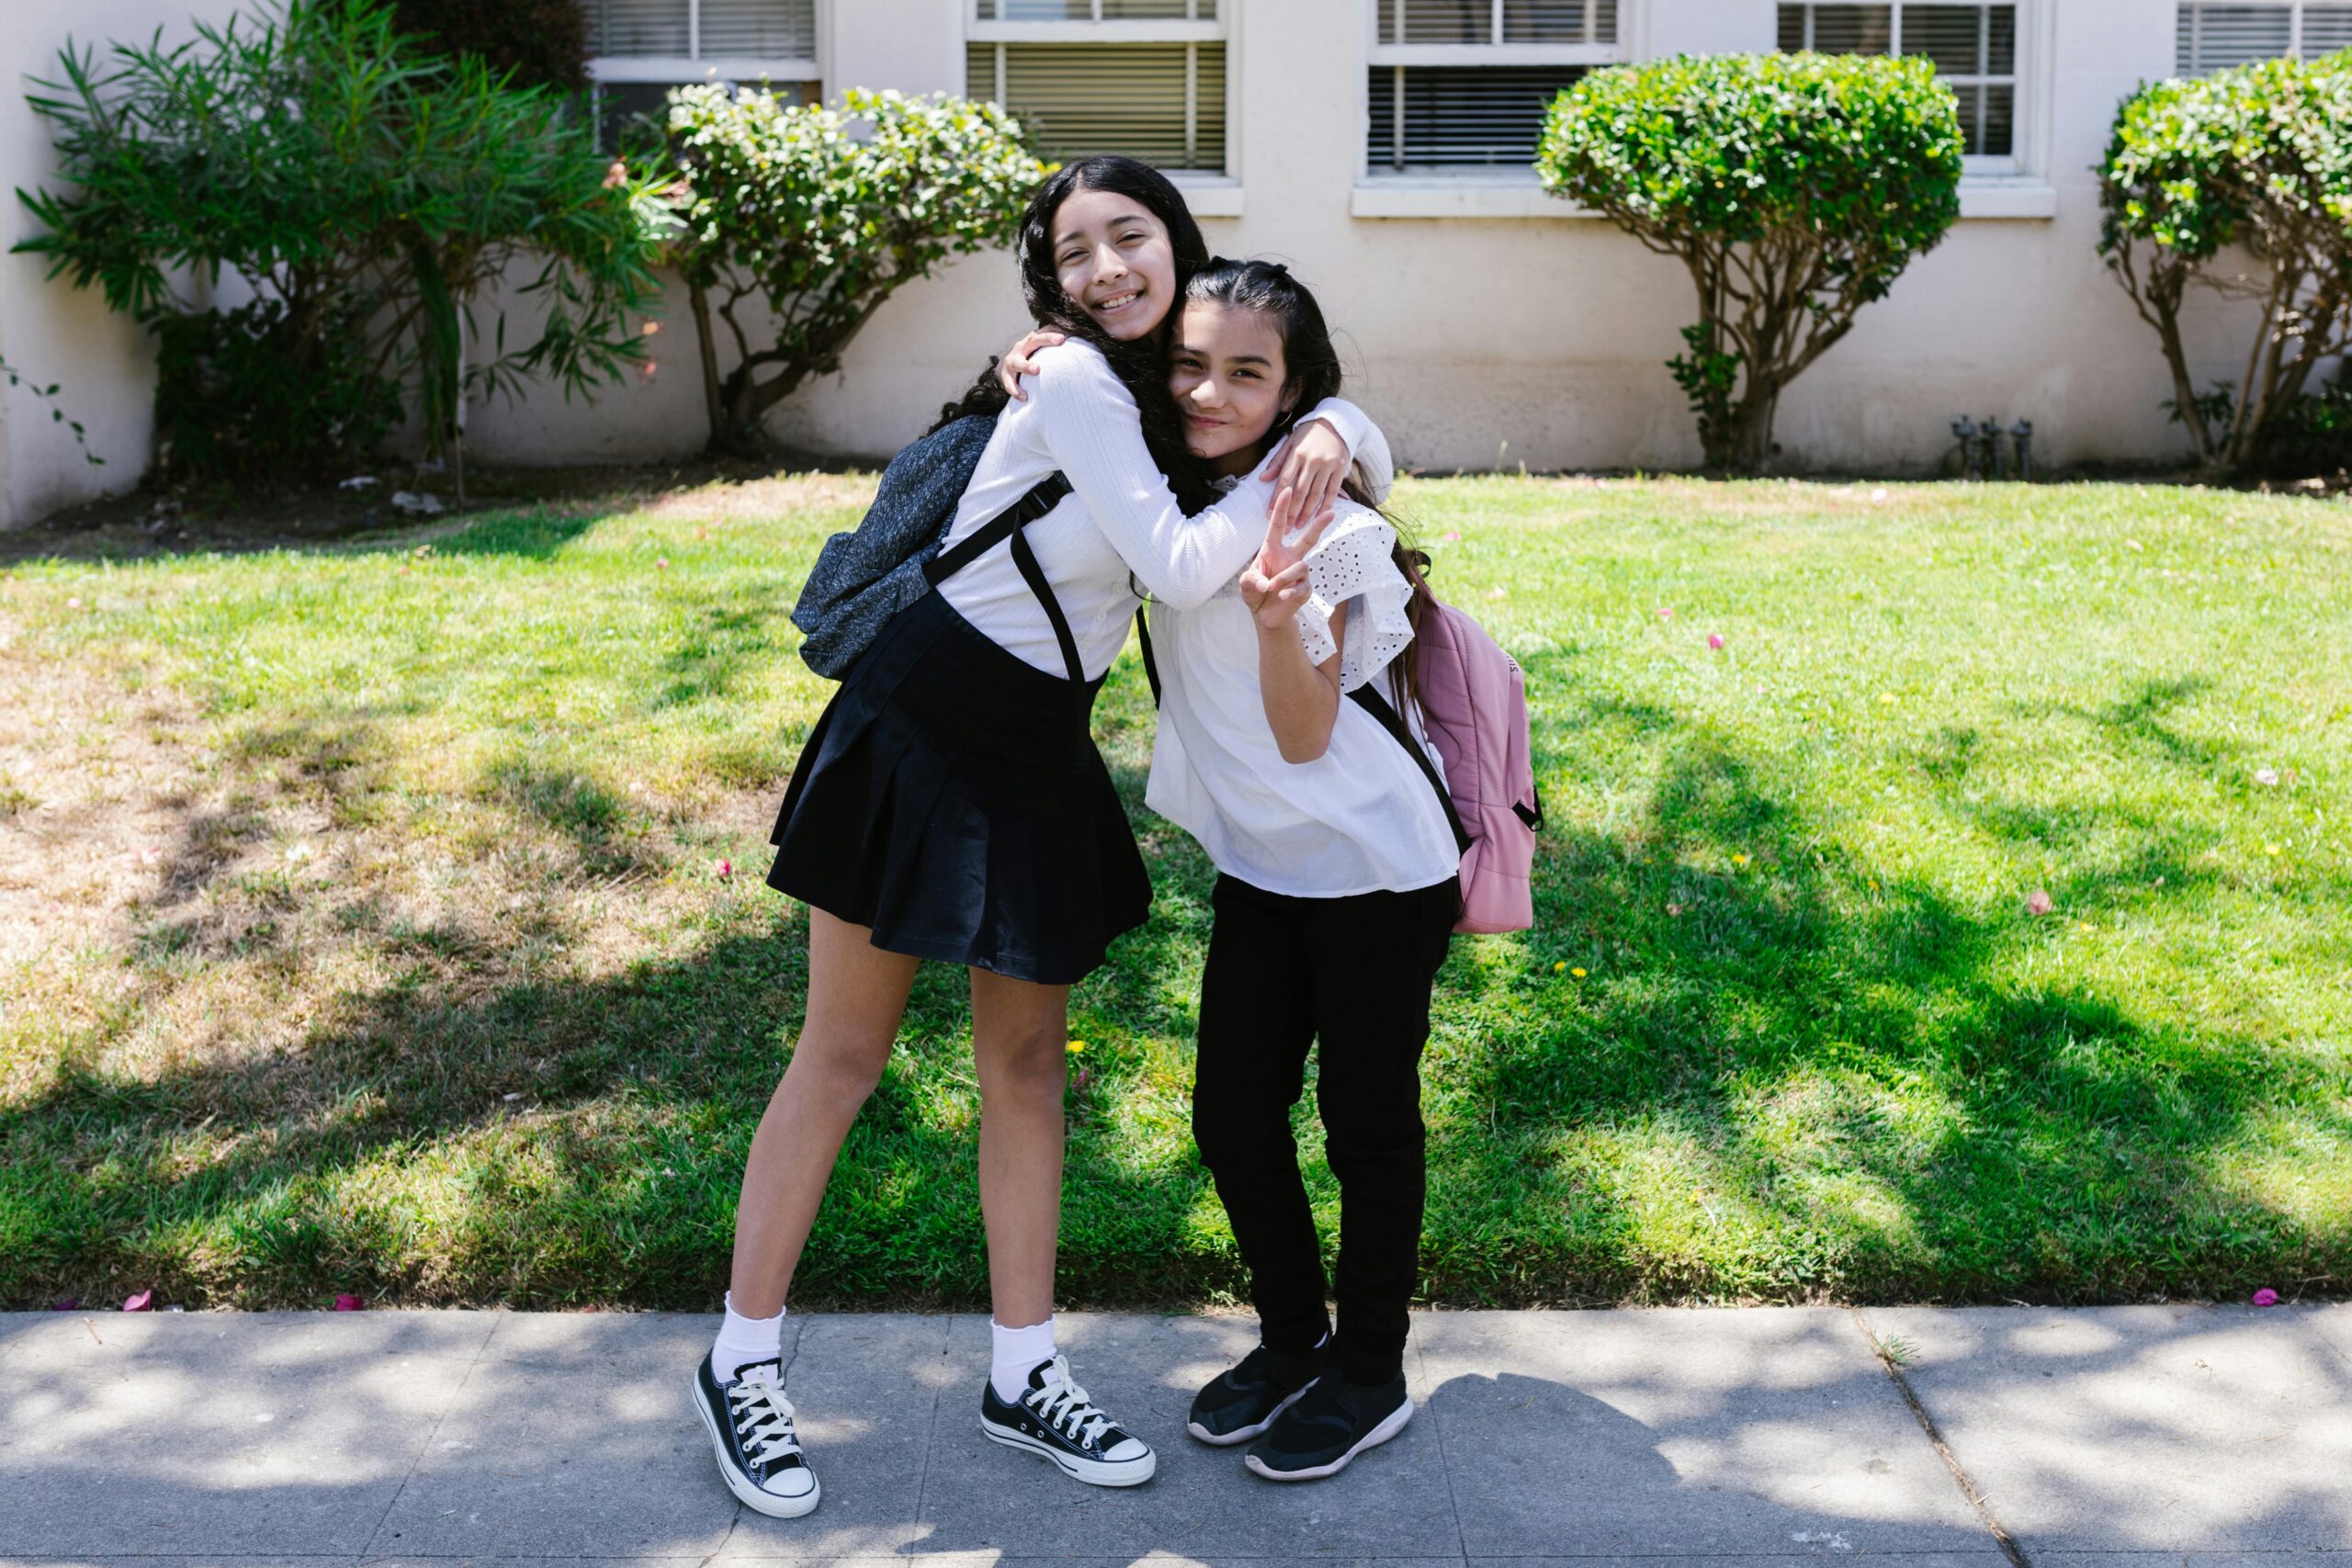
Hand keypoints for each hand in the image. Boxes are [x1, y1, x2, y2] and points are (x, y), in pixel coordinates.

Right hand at [996, 329, 1066, 398]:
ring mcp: (1011, 362)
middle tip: (1059, 341)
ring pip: (1017, 363)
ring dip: (1026, 366)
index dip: (1051, 335)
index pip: (1042, 334)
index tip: (1063, 338)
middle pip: (1032, 342)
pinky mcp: (1005, 376)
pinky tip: (1025, 397)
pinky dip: (1016, 391)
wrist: (1008, 368)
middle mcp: (1020, 348)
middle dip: (1045, 341)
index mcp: (1031, 341)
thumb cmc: (1031, 358)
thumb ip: (1053, 346)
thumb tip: (1073, 339)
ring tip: (1037, 370)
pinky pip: (1010, 384)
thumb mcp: (1039, 350)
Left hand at [1238, 484, 1334, 630]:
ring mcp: (1299, 573)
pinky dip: (1290, 592)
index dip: (1282, 508)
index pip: (1278, 526)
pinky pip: (1302, 586)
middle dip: (1319, 526)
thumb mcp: (1246, 585)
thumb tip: (1266, 583)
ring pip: (1301, 567)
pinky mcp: (1305, 589)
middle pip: (1307, 539)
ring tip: (1272, 588)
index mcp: (1273, 550)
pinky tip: (1282, 597)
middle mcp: (1289, 558)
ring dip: (1284, 578)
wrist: (1265, 615)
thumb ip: (1251, 580)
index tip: (1288, 489)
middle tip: (1330, 513)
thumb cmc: (1255, 592)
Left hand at [1259, 416, 1352, 520]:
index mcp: (1296, 454)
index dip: (1276, 499)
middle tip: (1285, 528)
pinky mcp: (1340, 469)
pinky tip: (1319, 517)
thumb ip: (1277, 461)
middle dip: (1291, 512)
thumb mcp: (1290, 443)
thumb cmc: (1308, 435)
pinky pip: (1333, 491)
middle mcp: (1312, 460)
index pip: (1284, 480)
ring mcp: (1327, 465)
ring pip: (1315, 494)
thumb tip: (1262, 478)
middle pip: (1299, 491)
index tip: (1269, 514)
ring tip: (1299, 526)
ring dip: (1307, 512)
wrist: (1334, 423)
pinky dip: (1326, 506)